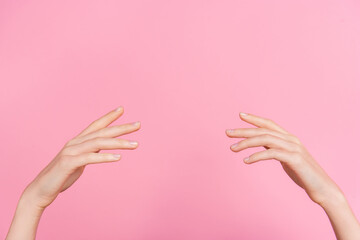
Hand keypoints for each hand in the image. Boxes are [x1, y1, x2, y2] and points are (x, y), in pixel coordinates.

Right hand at [20, 106, 140, 210]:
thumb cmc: (61, 176)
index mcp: (78, 141)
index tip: (122, 109)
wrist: (41, 190)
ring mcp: (71, 152)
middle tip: (138, 124)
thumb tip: (103, 148)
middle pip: (102, 132)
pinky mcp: (69, 163)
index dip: (109, 117)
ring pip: (99, 143)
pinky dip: (105, 157)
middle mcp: (75, 143)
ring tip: (135, 144)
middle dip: (121, 127)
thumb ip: (90, 152)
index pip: (96, 125)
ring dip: (119, 143)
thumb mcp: (79, 161)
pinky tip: (118, 157)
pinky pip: (90, 158)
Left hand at [225, 112, 342, 206]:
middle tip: (227, 133)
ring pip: (265, 139)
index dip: (255, 118)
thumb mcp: (285, 158)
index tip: (240, 115)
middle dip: (243, 131)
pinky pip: (271, 153)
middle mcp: (291, 139)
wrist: (323, 188)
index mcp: (289, 138)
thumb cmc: (302, 174)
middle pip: (263, 130)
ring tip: (232, 148)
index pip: (269, 124)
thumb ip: (274, 149)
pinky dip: (257, 155)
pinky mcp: (294, 159)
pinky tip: (246, 160)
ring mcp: (293, 148)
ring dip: (246, 143)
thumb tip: (259, 144)